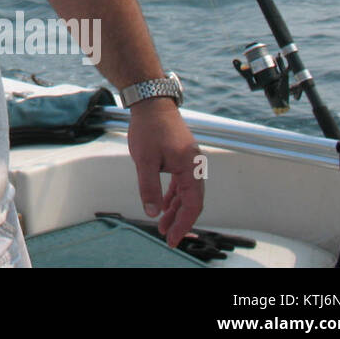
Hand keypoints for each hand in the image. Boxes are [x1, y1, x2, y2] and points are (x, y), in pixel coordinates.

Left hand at [125, 98, 204, 247]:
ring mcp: (189, 160)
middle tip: (167, 235)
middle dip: (180, 220)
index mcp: (190, 166)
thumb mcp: (145, 160)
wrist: (150, 101)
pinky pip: (181, 182)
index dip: (183, 223)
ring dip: (176, 209)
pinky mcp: (181, 156)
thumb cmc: (148, 127)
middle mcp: (194, 165)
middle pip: (192, 200)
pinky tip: (164, 205)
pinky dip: (173, 195)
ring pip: (186, 192)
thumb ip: (149, 187)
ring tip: (163, 224)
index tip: (172, 237)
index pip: (193, 203)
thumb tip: (152, 212)